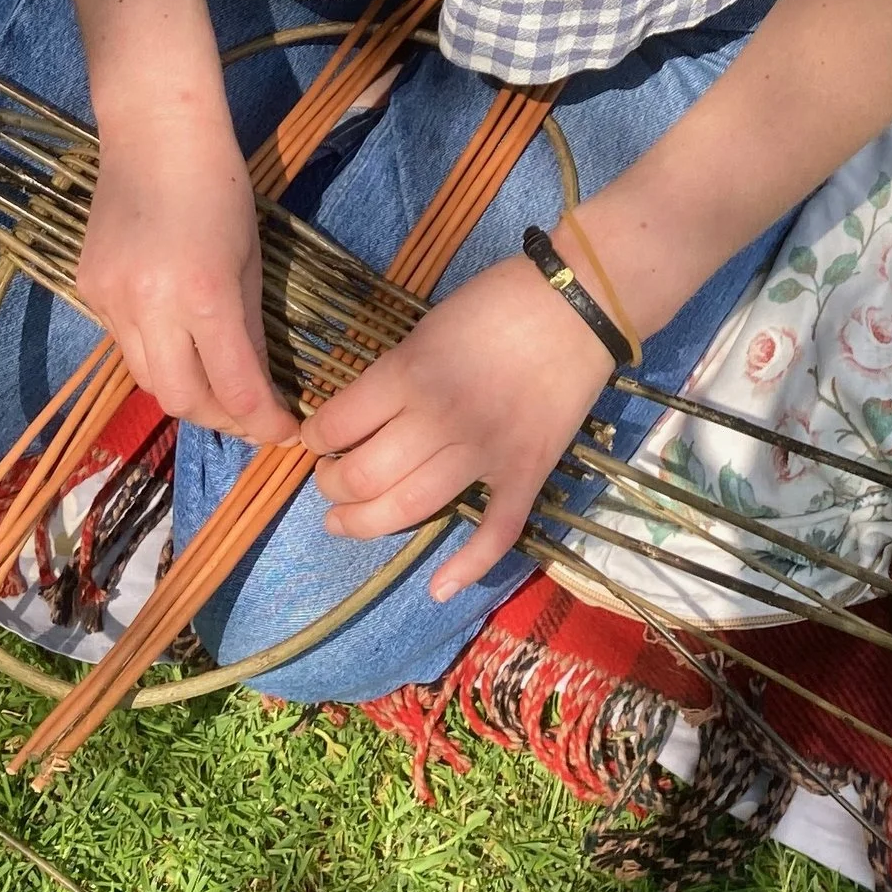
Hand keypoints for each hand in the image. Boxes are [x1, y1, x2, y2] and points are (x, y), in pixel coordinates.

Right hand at [77, 115, 298, 444]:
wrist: (154, 133)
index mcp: (204, 295)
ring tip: (215, 381)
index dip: (263, 421)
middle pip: (180, 400)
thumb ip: (251, 331)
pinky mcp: (87, 290)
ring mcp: (110, 300)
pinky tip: (173, 332)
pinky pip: (122, 343)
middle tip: (248, 413)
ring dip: (184, 389)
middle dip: (219, 418)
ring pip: (146, 378)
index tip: (283, 430)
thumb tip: (259, 390)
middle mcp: (149, 306)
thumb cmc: (219, 187)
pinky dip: (153, 351)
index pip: (234, 389)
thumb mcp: (250, 260)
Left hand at [305, 257, 613, 601]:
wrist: (577, 304)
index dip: (314, 437)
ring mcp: (485, 453)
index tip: (314, 438)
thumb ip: (393, 374)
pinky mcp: (526, 474)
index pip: (336, 425)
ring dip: (366, 523)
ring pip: (410, 509)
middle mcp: (439, 421)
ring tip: (345, 521)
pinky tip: (437, 588)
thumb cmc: (495, 303)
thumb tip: (358, 414)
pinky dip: (466, 567)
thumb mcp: (426, 327)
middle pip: (362, 476)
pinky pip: (495, 532)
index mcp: (409, 374)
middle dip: (331, 486)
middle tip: (328, 481)